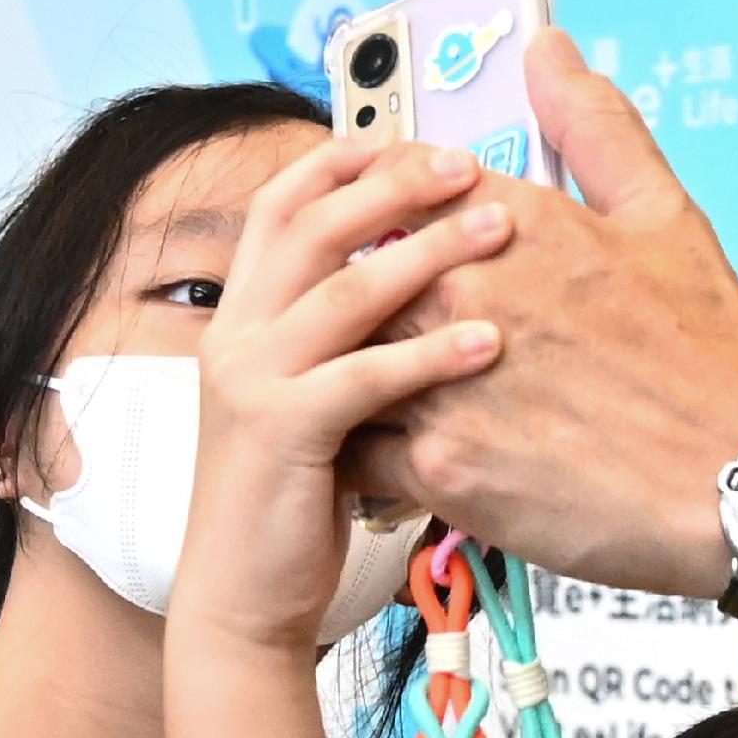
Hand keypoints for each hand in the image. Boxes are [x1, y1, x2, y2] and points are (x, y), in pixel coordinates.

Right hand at [173, 134, 508, 651]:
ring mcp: (251, 383)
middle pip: (311, 226)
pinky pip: (363, 378)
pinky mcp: (281, 435)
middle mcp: (237, 335)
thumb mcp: (314, 402)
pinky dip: (429, 355)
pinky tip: (490, 342)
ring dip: (426, 252)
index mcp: (244, 317)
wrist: (243, 600)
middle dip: (394, 185)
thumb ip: (347, 344)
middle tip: (471, 165)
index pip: (280, 207)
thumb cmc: (296, 504)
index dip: (340, 163)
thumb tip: (417, 288)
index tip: (407, 136)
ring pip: (342, 292)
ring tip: (500, 228)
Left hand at [341, 34, 737, 595]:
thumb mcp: (666, 218)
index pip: (391, 181)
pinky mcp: (440, 467)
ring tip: (363, 388)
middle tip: (366, 321)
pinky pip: (356, 447)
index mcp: (513, 221)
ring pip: (341, 359)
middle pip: (354, 271)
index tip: (380, 225)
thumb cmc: (709, 357)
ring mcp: (443, 380)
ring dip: (349, 370)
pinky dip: (361, 448)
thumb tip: (550, 51)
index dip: (378, 201)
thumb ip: (596, 127)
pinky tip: (384, 451)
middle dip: (357, 294)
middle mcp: (464, 290)